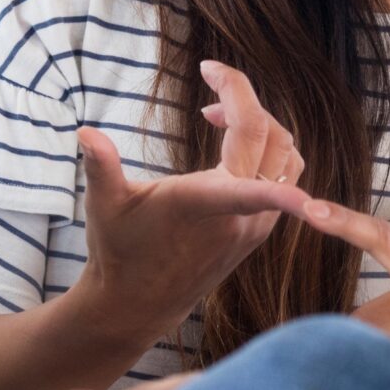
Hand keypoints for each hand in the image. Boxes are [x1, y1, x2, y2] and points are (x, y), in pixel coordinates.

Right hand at [70, 62, 305, 341]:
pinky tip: (228, 146)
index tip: (305, 184)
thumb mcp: (104, 205)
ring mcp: (254, 226)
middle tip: (208, 85)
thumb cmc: (118, 250)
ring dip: (260, 124)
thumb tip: (84, 132)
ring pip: (286, 156)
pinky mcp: (258, 232)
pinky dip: (266, 148)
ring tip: (216, 115)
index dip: (277, 170)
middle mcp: (239, 218)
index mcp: (204, 207)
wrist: (137, 304)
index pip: (252, 179)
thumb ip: (100, 166)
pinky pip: (284, 176)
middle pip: (272, 138)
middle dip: (244, 99)